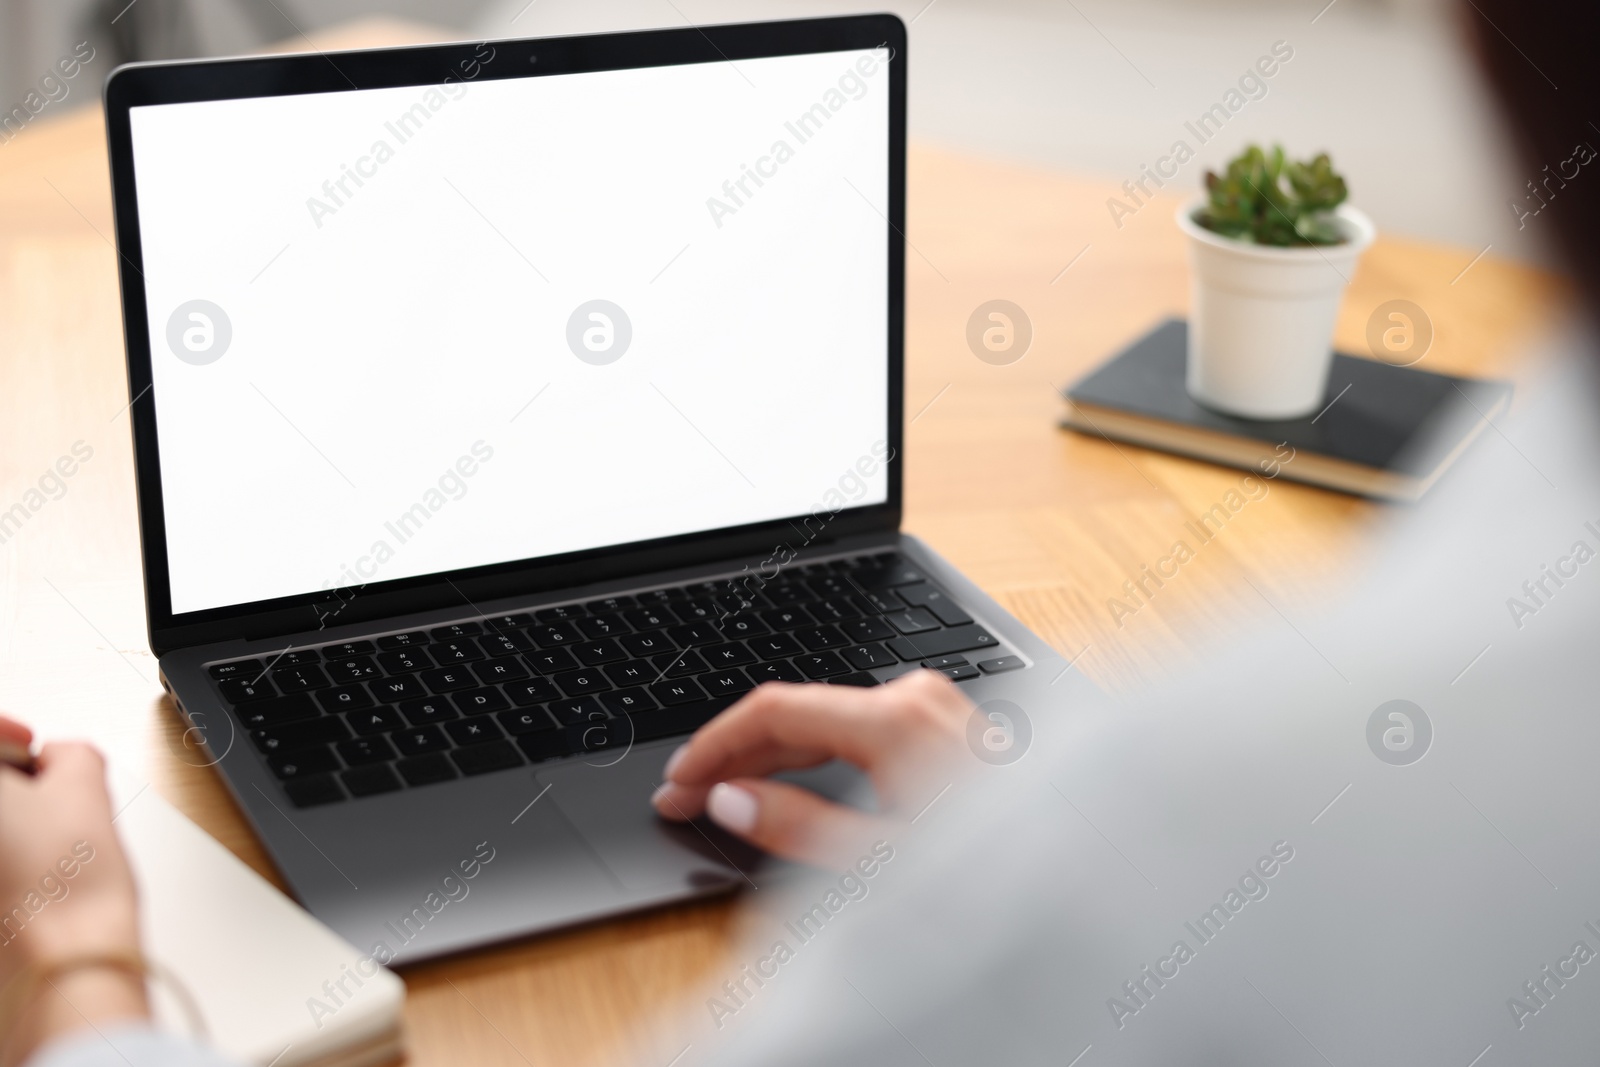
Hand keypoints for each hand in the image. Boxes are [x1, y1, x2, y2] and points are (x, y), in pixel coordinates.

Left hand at [0, 716, 147, 1061]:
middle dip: (9, 783)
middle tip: (44, 787)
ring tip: (47, 836)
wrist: (62, 964)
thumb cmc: (65, 886)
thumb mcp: (85, 785)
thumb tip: (58, 760)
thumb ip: (69, 753)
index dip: (7, 733)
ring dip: (9, 824)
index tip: (28, 741)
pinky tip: (33, 873)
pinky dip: (8, 860)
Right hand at [651, 671, 973, 866]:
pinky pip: (859, 726)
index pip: (774, 709)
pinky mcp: (946, 724)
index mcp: (896, 718)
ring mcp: (935, 706)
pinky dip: (814, 751)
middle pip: (798, 709)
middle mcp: (916, 697)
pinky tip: (786, 779)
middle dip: (735, 752)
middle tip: (685, 794)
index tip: (677, 780)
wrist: (1079, 867)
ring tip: (723, 790)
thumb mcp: (880, 862)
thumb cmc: (994, 871)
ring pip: (827, 717)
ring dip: (771, 752)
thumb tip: (732, 800)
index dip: (714, 745)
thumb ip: (796, 826)